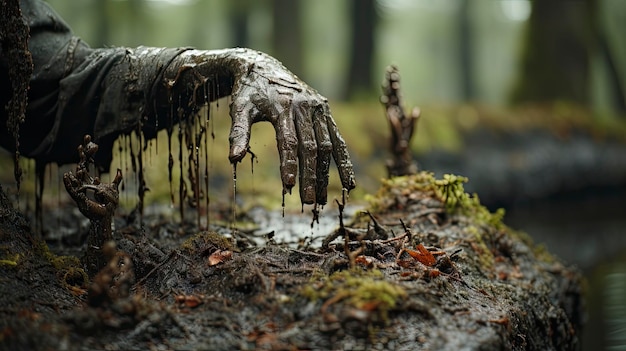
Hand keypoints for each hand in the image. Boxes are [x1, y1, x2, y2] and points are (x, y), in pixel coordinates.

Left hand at [225, 51, 355, 205]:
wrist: (262, 65)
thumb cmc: (249, 91)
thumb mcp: (240, 108)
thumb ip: (238, 132)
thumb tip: (233, 159)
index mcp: (283, 106)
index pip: (289, 140)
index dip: (289, 164)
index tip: (288, 186)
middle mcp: (305, 106)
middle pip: (310, 147)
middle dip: (310, 176)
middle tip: (308, 201)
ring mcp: (318, 108)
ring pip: (326, 146)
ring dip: (326, 174)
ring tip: (322, 200)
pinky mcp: (325, 110)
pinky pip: (337, 139)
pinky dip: (343, 161)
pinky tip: (349, 183)